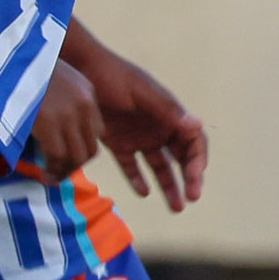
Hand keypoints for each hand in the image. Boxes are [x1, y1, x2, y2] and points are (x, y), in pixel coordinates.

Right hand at [29, 60, 102, 175]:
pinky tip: (44, 174)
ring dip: (65, 171)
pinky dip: (52, 170)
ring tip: (51, 177)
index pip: (97, 131)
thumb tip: (53, 130)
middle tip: (59, 171)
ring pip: (77, 156)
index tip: (66, 154)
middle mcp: (83, 104)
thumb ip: (60, 100)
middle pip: (91, 147)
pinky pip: (58, 156)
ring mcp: (68, 114)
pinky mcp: (49, 123)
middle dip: (76, 164)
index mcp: (86, 91)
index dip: (82, 146)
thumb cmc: (22, 66)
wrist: (7, 55)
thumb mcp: (53, 77)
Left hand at [80, 48, 209, 210]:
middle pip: (181, 158)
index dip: (198, 162)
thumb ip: (167, 110)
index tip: (194, 180)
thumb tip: (197, 125)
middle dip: (189, 178)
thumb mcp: (141, 92)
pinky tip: (143, 192)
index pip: (194, 142)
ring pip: (160, 166)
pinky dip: (138, 179)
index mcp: (170, 114)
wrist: (80, 71)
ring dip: (169, 186)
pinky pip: (132, 166)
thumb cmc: (113, 76)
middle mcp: (159, 128)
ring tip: (176, 208)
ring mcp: (139, 137)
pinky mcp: (118, 143)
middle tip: (191, 198)